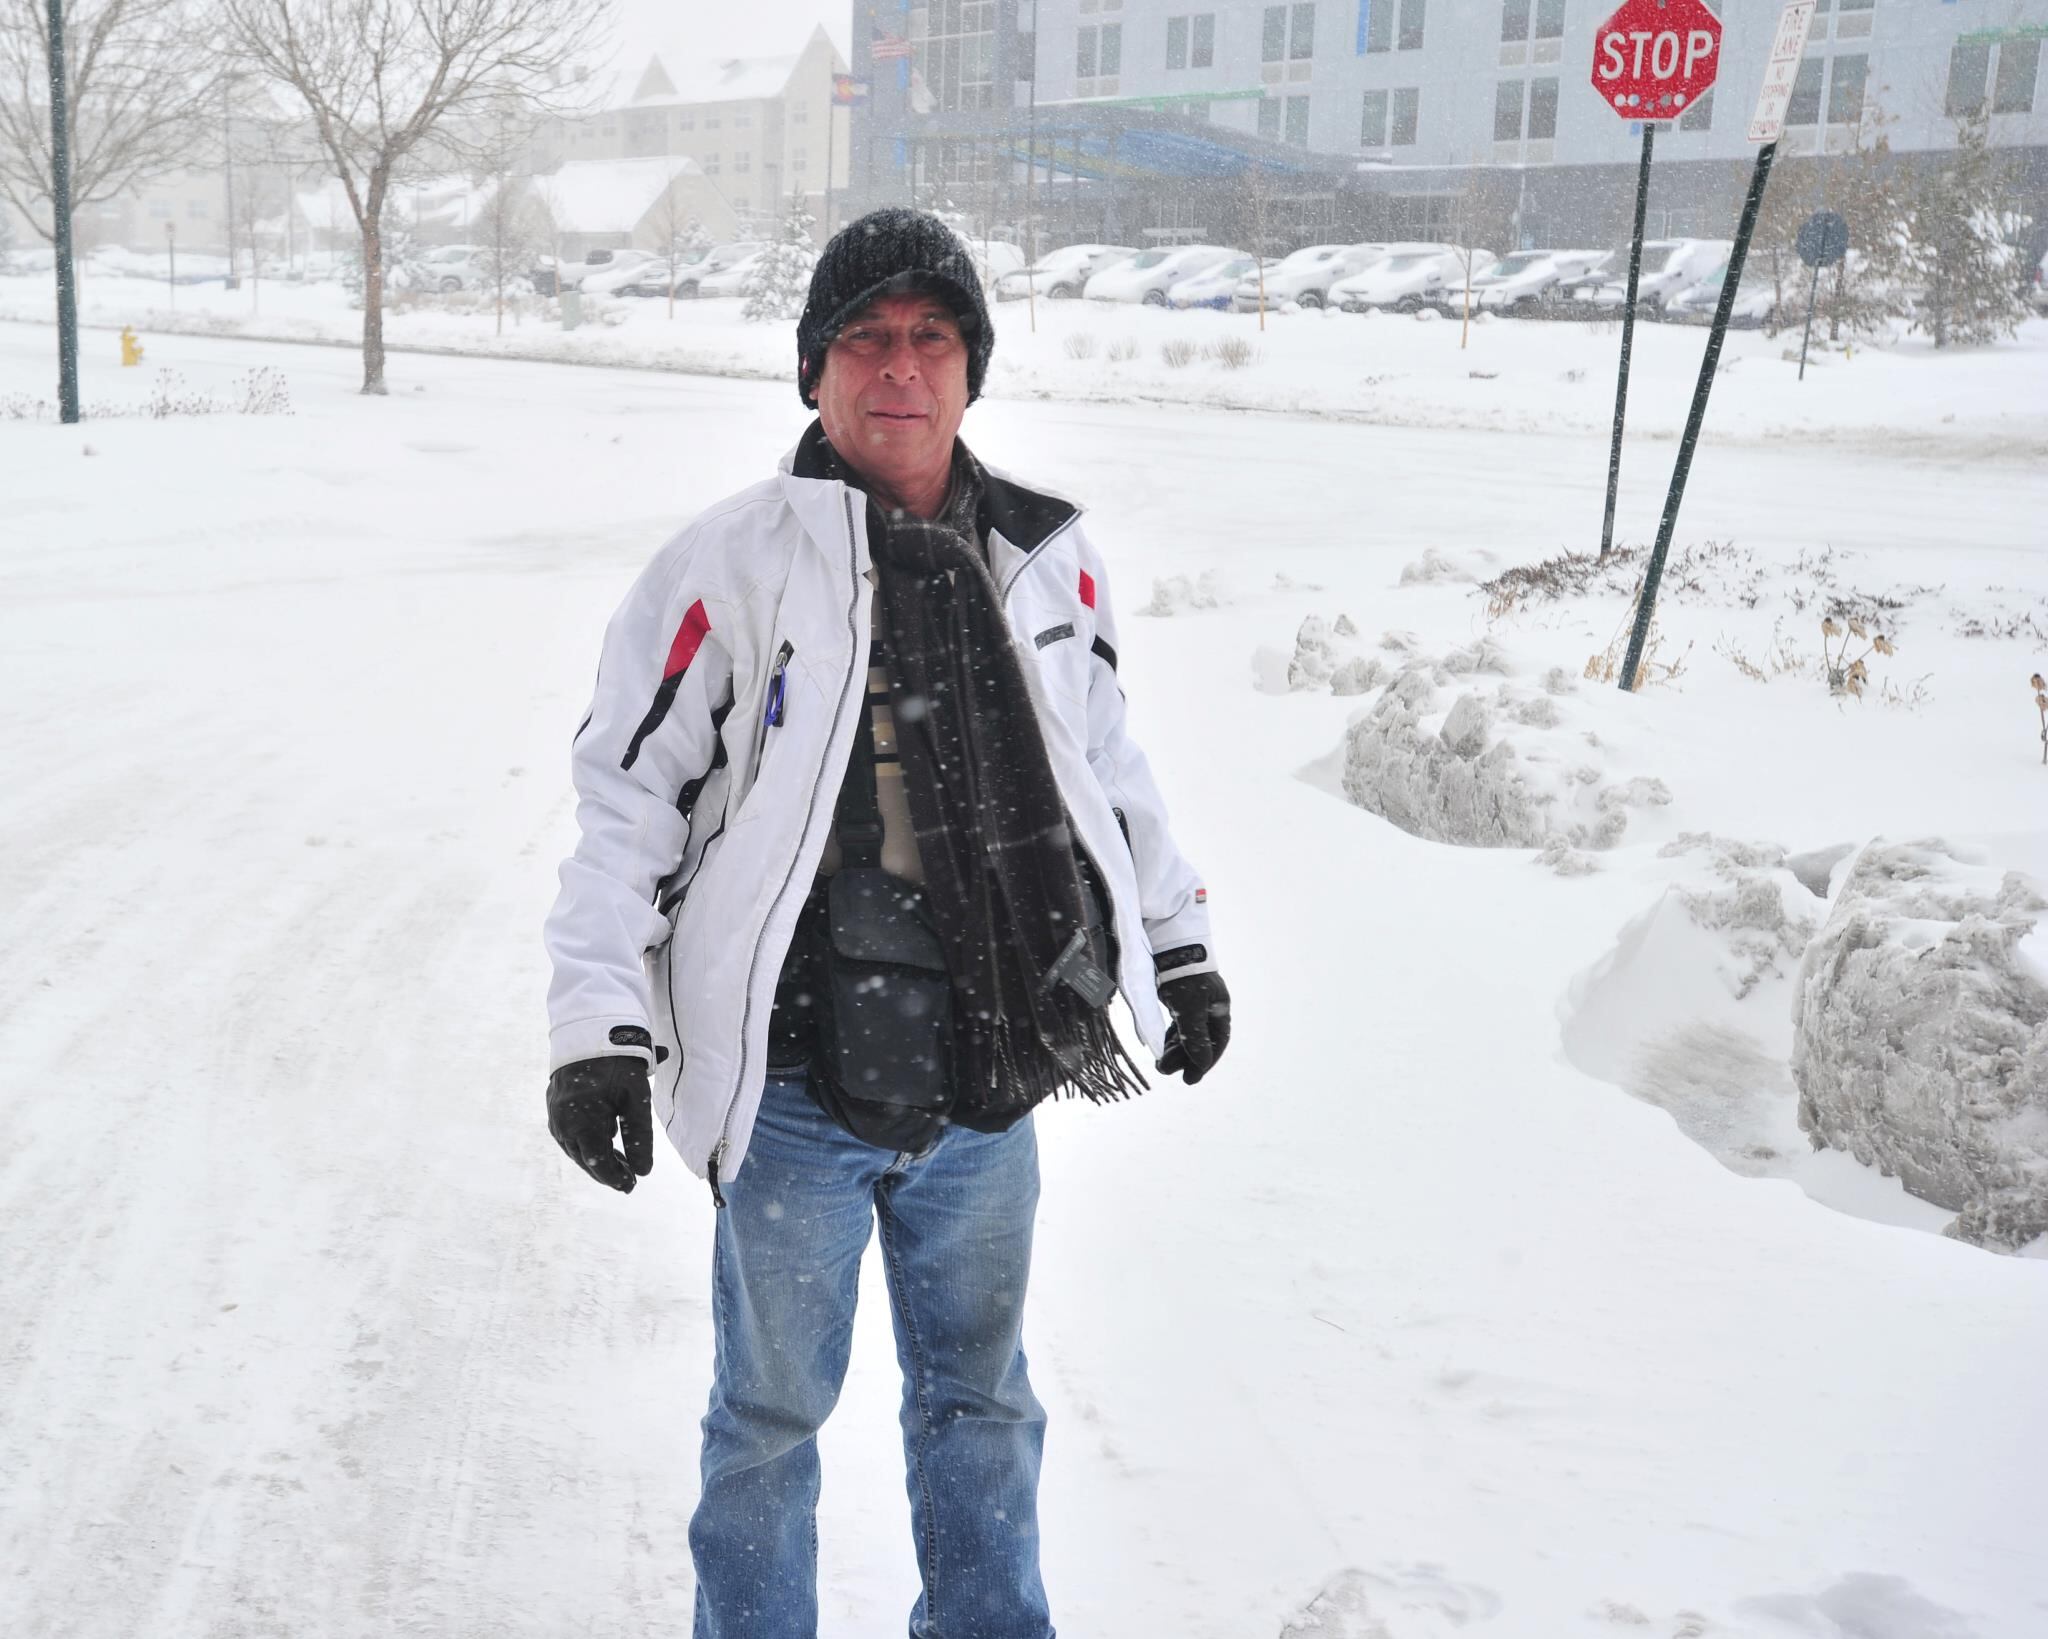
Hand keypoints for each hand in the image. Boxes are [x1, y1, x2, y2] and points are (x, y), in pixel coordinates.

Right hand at [548, 1056, 653, 1191]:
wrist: (590, 1032)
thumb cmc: (617, 1064)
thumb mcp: (635, 1098)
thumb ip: (639, 1136)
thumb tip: (644, 1171)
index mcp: (580, 1122)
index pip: (597, 1162)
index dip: (614, 1177)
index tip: (632, 1186)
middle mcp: (562, 1122)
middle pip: (585, 1159)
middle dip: (607, 1172)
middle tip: (630, 1182)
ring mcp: (555, 1114)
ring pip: (576, 1148)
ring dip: (598, 1159)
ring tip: (622, 1166)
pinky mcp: (555, 1106)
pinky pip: (569, 1134)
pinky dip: (587, 1142)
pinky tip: (605, 1140)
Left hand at [1154, 954, 1230, 1085]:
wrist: (1170, 947)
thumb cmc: (1185, 978)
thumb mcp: (1190, 1010)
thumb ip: (1195, 1038)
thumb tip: (1202, 1064)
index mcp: (1219, 1009)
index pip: (1217, 1042)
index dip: (1205, 1062)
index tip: (1190, 1078)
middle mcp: (1209, 1007)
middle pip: (1200, 1040)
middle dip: (1184, 1058)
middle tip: (1165, 1071)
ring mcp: (1194, 1002)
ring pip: (1187, 1033)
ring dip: (1175, 1050)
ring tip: (1159, 1063)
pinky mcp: (1178, 997)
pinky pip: (1178, 1024)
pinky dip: (1170, 1037)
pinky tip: (1160, 1047)